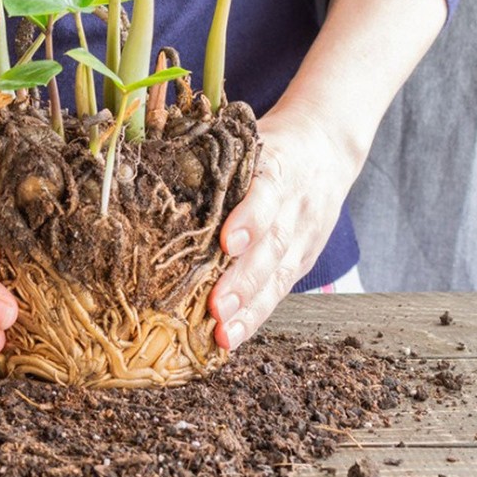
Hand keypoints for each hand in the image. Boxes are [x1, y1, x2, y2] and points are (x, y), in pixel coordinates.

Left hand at [208, 98, 359, 349]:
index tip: (226, 243)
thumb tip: (150, 168)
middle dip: (243, 280)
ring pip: (279, 275)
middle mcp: (295, 205)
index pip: (266, 195)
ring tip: (223, 333)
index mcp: (278, 167)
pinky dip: (256, 316)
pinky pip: (281, 290)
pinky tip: (232, 337)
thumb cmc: (269, 143)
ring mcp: (303, 235)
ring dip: (250, 308)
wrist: (326, 144)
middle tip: (216, 307)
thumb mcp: (248, 138)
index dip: (249, 220)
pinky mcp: (305, 258)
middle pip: (271, 246)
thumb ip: (214, 159)